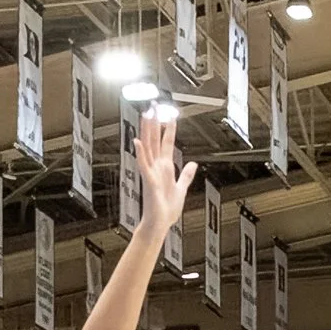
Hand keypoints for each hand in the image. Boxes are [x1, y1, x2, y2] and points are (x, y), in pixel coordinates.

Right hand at [132, 107, 196, 248]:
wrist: (159, 224)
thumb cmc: (166, 210)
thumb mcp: (181, 189)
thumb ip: (186, 175)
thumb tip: (193, 164)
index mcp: (165, 168)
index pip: (166, 143)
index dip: (168, 128)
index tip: (169, 114)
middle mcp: (156, 167)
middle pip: (154, 140)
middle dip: (154, 123)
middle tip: (153, 105)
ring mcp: (151, 172)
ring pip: (148, 147)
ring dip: (146, 131)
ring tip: (145, 115)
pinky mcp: (148, 181)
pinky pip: (143, 164)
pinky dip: (140, 153)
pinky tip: (138, 141)